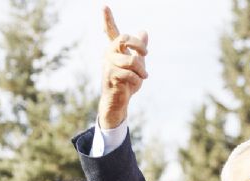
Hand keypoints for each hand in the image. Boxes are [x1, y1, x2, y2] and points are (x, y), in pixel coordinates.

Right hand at [98, 6, 148, 128]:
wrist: (119, 101)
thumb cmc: (126, 82)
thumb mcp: (136, 64)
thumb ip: (138, 49)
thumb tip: (144, 31)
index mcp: (115, 49)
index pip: (110, 30)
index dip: (107, 19)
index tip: (104, 6)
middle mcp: (109, 53)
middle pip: (124, 38)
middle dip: (138, 45)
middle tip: (145, 53)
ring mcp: (108, 64)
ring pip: (132, 60)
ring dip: (141, 70)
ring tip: (143, 76)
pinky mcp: (110, 76)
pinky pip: (130, 74)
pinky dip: (137, 79)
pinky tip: (135, 84)